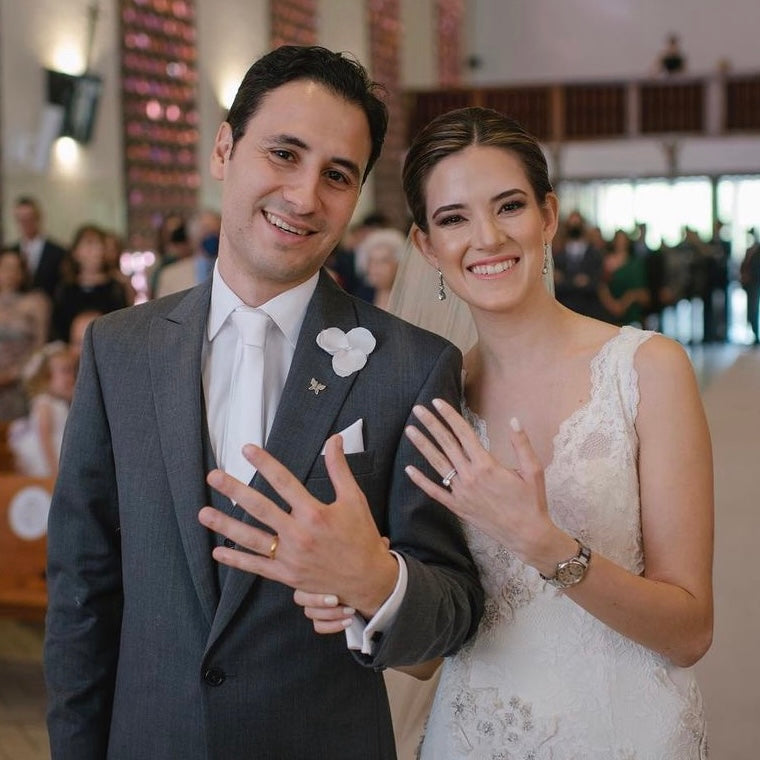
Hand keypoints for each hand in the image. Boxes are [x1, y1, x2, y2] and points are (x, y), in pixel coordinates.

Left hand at [197, 436, 397, 617]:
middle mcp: (299, 534)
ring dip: (226, 525)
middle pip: (260, 508)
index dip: (264, 464)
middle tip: (213, 477)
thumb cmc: (361, 537)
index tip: (247, 450)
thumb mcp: (355, 499)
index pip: (284, 482)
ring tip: (203, 514)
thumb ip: (340, 469)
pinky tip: (218, 551)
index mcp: (315, 513)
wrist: (368, 581)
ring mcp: (291, 557)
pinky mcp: (287, 576)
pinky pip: (257, 566)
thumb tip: (334, 439)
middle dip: (234, 490)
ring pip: (251, 538)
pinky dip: (237, 560)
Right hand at [293, 538, 390, 634]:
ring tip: (350, 611)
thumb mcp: (367, 553)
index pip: (302, 576)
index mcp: (320, 568)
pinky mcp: (322, 618)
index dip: (313, 586)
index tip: (334, 591)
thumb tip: (384, 542)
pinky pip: (318, 625)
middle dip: (319, 600)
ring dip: (330, 613)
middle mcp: (314, 586)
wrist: (369, 585)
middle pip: (300, 597)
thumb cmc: (362, 566)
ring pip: (310, 612)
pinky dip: (331, 625)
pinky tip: (347, 621)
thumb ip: (373, 546)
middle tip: (338, 599)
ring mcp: (316, 604)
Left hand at [404, 399, 564, 568]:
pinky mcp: (457, 507)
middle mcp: (470, 476)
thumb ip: (521, 444)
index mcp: (487, 465)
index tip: (437, 402)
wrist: (526, 535)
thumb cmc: (531, 502)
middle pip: (446, 444)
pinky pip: (435, 492)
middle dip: (431, 425)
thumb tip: (514, 420)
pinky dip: (421, 481)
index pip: (464, 433)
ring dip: (422, 446)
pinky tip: (408, 470)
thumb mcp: (533, 470)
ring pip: (437, 464)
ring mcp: (461, 492)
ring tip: (409, 430)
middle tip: (417, 409)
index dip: (449, 416)